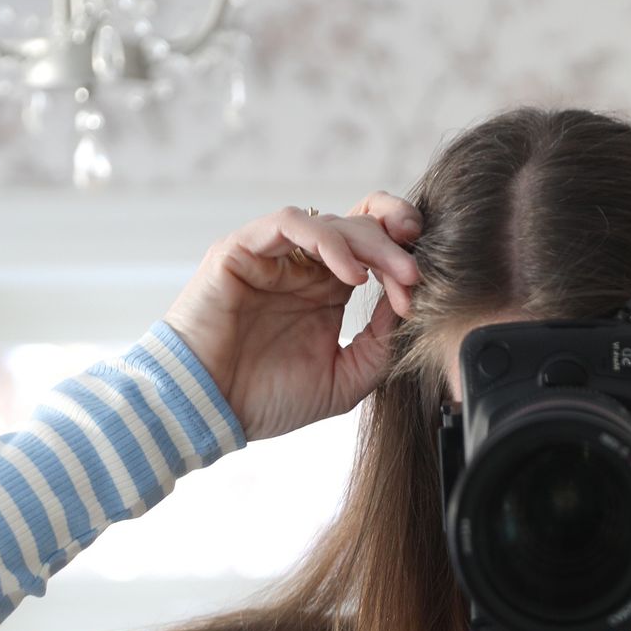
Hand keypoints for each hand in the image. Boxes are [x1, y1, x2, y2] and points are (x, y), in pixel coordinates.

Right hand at [161, 192, 423, 441]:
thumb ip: (380, 344)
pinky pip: (290, 222)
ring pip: (330, 220)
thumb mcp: (345, 380)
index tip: (421, 288)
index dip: (401, 257)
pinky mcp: (243, 249)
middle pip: (358, 226)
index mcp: (325, 291)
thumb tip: (410, 303)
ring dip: (370, 243)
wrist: (209, 410)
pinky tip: (350, 275)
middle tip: (415, 274)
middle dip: (395, 246)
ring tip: (394, 276)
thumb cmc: (267, 399)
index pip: (371, 248)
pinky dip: (327, 240)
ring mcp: (272, 255)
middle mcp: (302, 267)